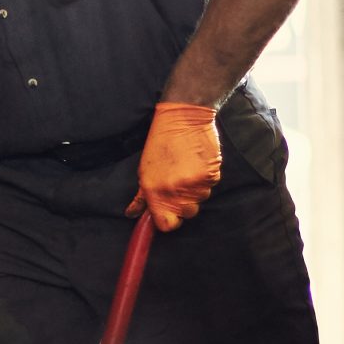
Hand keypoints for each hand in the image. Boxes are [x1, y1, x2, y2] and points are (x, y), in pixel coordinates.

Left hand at [126, 102, 221, 230]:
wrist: (183, 117)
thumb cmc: (161, 143)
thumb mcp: (144, 170)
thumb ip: (141, 197)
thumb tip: (132, 214)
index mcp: (154, 191)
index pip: (166, 225)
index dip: (169, 221)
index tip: (169, 213)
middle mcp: (174, 190)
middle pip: (187, 214)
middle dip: (184, 203)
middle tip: (179, 183)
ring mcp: (194, 184)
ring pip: (200, 199)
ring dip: (195, 189)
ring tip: (188, 168)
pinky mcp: (211, 175)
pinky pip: (210, 185)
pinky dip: (206, 178)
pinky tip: (198, 162)